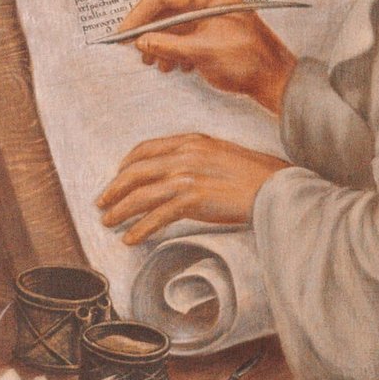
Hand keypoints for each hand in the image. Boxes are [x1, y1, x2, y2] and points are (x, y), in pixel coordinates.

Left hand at [97, 132, 287, 243]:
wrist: (276, 187)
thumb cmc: (255, 175)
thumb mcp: (221, 154)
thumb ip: (197, 158)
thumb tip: (177, 173)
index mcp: (190, 141)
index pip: (145, 149)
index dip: (125, 165)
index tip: (117, 177)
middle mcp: (184, 155)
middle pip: (135, 172)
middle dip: (114, 189)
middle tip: (102, 204)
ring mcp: (187, 176)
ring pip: (141, 195)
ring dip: (120, 210)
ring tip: (108, 223)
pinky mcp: (193, 199)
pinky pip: (157, 216)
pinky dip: (140, 228)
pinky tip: (131, 238)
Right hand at [118, 0, 294, 111]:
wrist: (277, 81)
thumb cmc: (246, 61)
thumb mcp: (201, 52)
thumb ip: (168, 45)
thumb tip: (141, 41)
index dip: (140, 14)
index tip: (124, 35)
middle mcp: (209, 0)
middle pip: (167, 10)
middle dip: (150, 32)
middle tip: (137, 53)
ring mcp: (212, 17)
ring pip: (175, 26)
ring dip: (162, 45)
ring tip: (156, 65)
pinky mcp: (214, 34)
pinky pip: (186, 37)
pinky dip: (175, 51)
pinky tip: (175, 67)